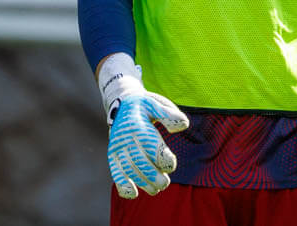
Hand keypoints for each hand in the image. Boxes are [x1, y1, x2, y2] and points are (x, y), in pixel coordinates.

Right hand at [97, 54, 189, 198]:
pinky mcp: (113, 156)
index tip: (171, 164)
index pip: (150, 146)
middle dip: (153, 175)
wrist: (121, 105)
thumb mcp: (156, 103)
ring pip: (129, 170)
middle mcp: (125, 138)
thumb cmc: (145, 106)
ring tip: (156, 189)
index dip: (162, 158)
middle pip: (140, 161)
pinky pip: (116, 173)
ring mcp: (117, 148)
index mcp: (138, 125)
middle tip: (164, 183)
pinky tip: (134, 193)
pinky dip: (123, 185)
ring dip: (142, 182)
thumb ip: (169, 114)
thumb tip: (184, 125)